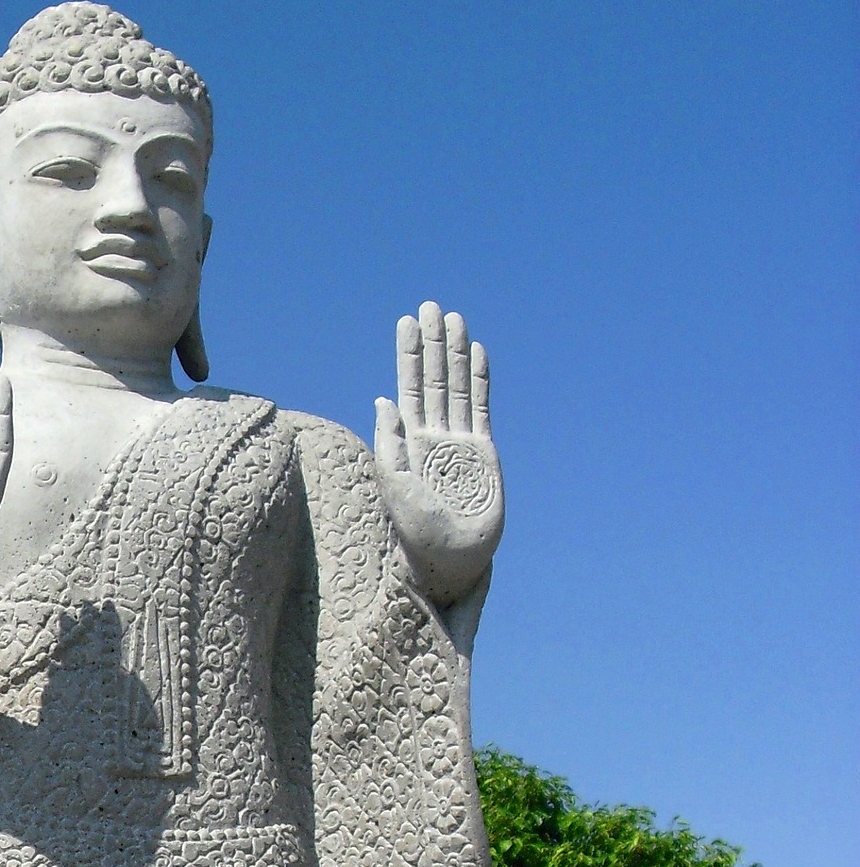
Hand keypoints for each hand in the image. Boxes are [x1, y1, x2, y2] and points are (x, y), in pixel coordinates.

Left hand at [375, 301, 503, 600]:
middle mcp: (433, 434)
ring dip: (456, 353)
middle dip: (432, 343)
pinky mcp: (484, 451)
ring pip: (458, 386)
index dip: (409, 355)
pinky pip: (482, 408)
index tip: (406, 322)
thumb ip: (390, 442)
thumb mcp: (394, 484)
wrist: (452, 559)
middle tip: (432, 307)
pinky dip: (480, 380)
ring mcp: (460, 440)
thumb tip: (383, 399)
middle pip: (434, 378)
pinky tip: (477, 353)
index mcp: (408, 440)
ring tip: (455, 319)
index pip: (409, 386)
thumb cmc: (417, 530)